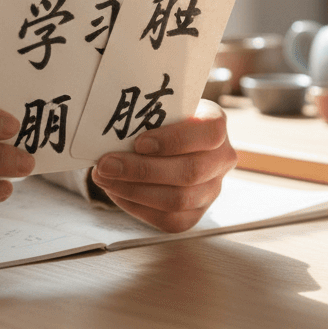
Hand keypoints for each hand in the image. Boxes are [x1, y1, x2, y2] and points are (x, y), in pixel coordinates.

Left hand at [90, 100, 236, 231]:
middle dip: (143, 170)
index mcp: (216, 124)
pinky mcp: (195, 214)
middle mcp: (221, 159)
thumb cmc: (162, 122)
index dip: (175, 140)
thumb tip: (114, 131)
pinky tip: (116, 191)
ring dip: (134, 190)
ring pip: (178, 199)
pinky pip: (168, 219)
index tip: (139, 143)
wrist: (170, 142)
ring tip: (105, 177)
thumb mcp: (162, 109)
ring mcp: (211, 189)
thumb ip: (148, 116)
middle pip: (190, 172)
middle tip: (108, 164)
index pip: (210, 133)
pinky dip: (136, 206)